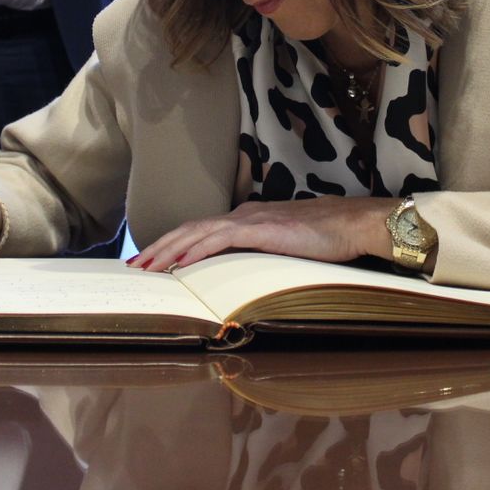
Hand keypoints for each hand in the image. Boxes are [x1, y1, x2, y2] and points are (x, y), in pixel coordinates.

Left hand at [129, 197, 395, 271]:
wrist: (352, 223)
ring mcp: (250, 219)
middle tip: (136, 265)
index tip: (154, 259)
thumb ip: (263, 255)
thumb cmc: (327, 237)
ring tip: (147, 266)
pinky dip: (196, 250)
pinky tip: (180, 262)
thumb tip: (245, 274)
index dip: (175, 244)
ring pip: (198, 232)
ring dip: (169, 250)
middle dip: (160, 247)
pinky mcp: (261, 228)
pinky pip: (219, 238)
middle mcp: (243, 215)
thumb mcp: (286, 248)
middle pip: (191, 229)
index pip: (201, 231)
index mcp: (248, 219)